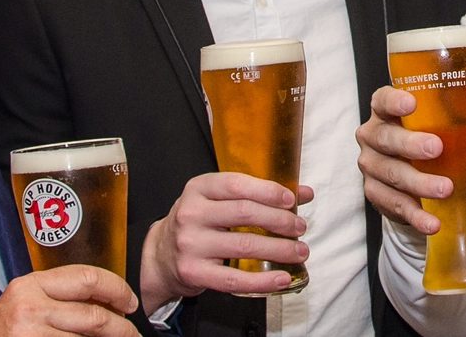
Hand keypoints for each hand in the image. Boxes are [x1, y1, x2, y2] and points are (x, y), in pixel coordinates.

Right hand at [0, 264, 136, 335]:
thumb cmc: (3, 332)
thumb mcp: (25, 302)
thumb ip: (59, 295)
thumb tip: (108, 300)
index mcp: (30, 286)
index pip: (87, 277)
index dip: (116, 289)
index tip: (129, 301)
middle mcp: (30, 308)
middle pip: (94, 315)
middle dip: (121, 326)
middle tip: (131, 331)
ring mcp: (31, 335)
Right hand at [138, 172, 313, 311]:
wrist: (161, 256)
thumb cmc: (199, 224)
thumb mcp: (218, 200)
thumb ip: (257, 194)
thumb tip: (304, 193)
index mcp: (199, 189)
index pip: (237, 185)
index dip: (268, 191)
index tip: (292, 200)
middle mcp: (191, 213)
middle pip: (244, 213)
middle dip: (280, 220)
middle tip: (300, 227)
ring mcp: (190, 244)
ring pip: (244, 245)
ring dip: (280, 249)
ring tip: (300, 250)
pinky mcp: (193, 272)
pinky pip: (234, 278)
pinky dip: (263, 280)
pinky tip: (282, 278)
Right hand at [355, 85, 465, 234]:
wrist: (411, 172)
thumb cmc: (431, 138)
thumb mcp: (453, 129)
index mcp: (388, 111)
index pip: (383, 100)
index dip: (394, 100)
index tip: (411, 103)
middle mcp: (374, 135)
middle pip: (385, 138)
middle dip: (410, 144)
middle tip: (436, 150)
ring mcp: (372, 166)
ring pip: (391, 174)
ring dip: (418, 183)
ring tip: (445, 189)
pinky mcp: (376, 193)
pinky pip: (393, 205)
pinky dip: (415, 215)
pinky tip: (432, 222)